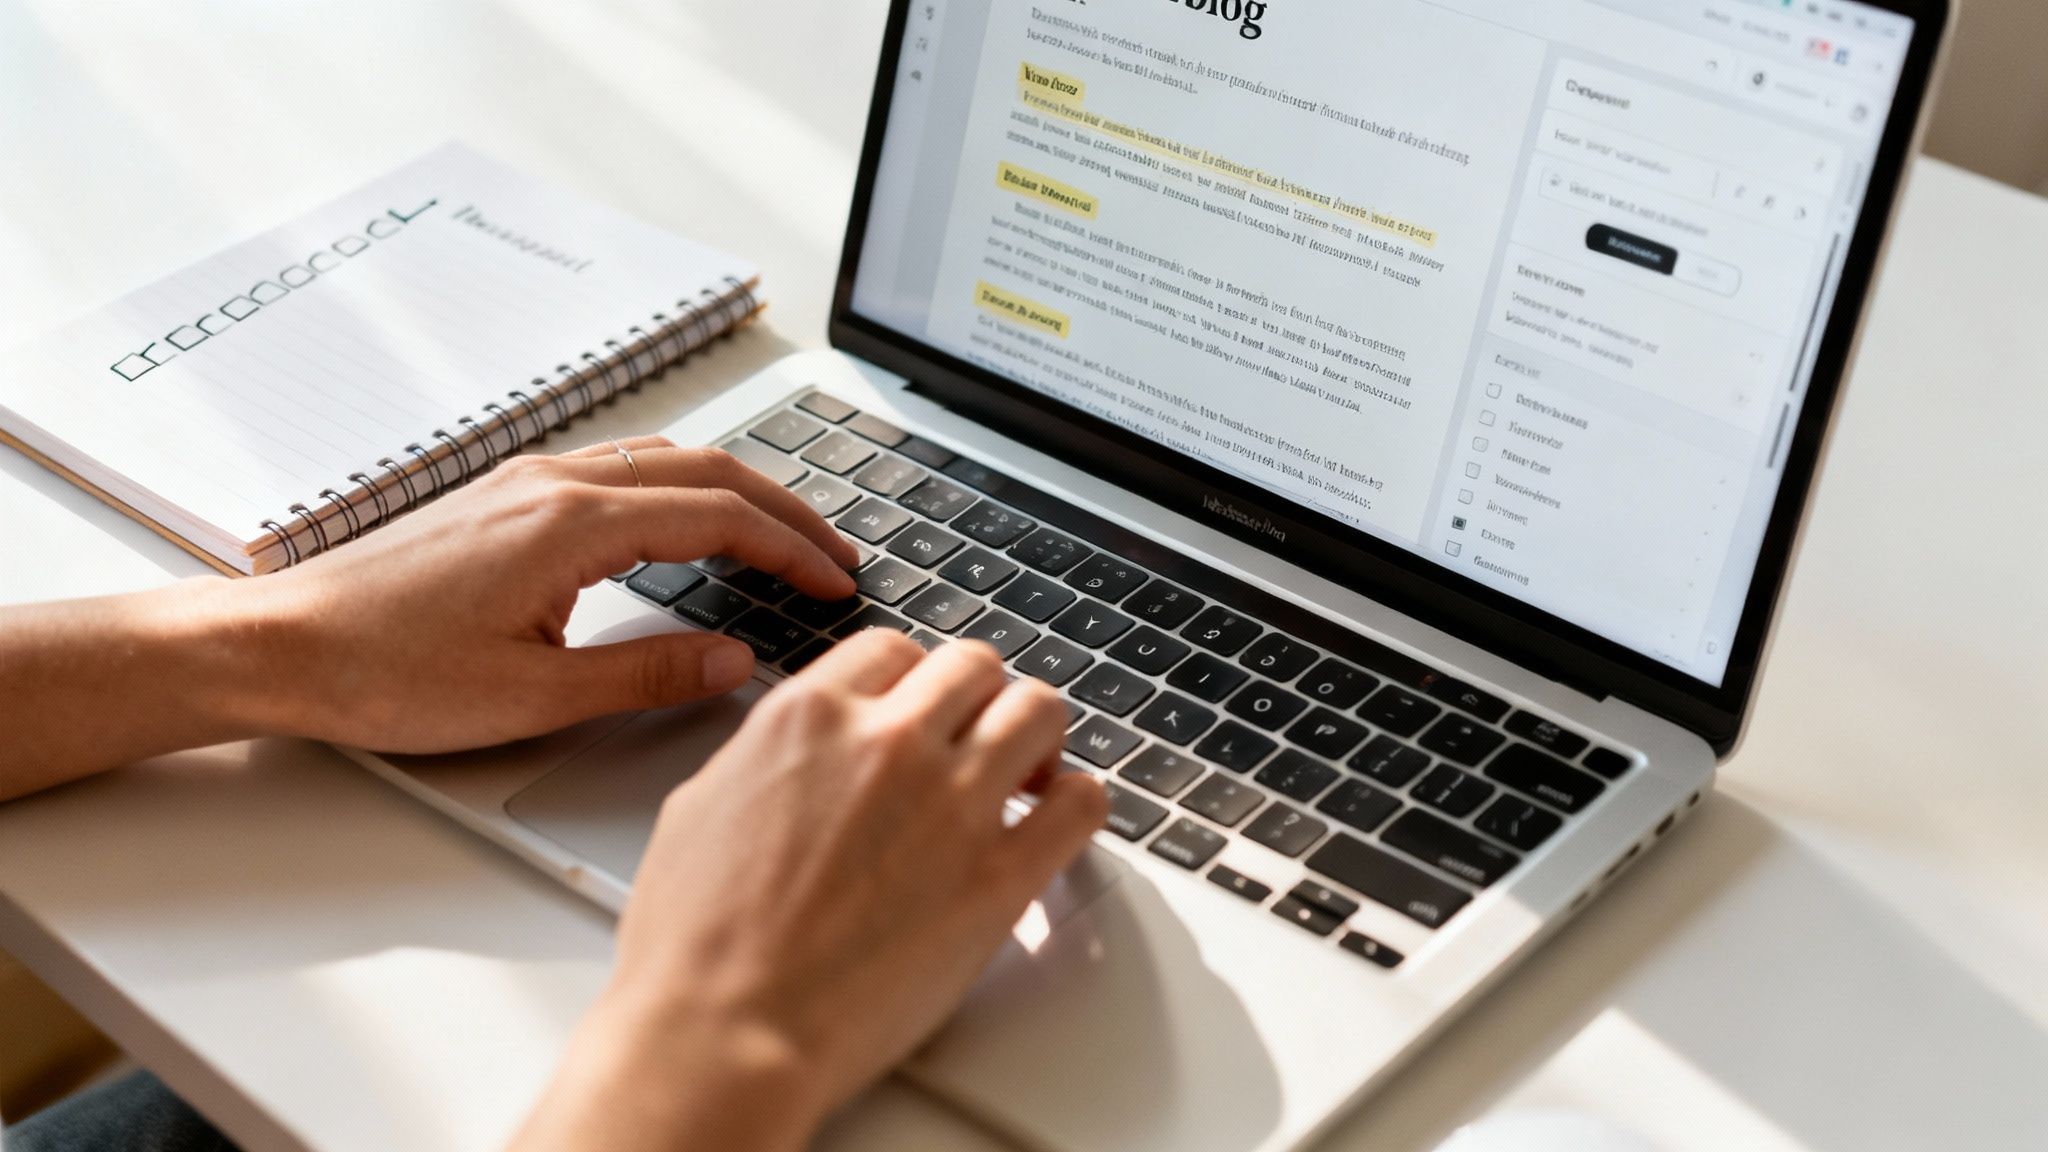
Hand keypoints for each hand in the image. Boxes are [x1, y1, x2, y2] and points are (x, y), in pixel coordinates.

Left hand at [0, 436, 864, 797]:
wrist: (280, 647)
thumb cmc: (385, 673)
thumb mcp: (534, 697)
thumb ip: (648, 674)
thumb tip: (733, 661)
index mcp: (571, 525)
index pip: (719, 518)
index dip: (791, 549)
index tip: (836, 582)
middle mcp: (553, 484)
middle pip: (705, 472)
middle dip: (783, 510)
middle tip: (835, 555)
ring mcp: (526, 482)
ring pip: (664, 461)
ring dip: (735, 493)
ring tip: (782, 537)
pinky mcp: (504, 496)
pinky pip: (621, 469)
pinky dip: (682, 490)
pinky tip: (689, 525)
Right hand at [513, 631, 1109, 1151]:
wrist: (726, 1031)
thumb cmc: (697, 945)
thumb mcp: (702, 805)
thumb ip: (768, 758)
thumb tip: (796, 756)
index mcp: (810, 718)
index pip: (892, 650)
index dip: (910, 681)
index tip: (917, 709)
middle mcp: (890, 743)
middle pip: (973, 666)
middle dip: (977, 698)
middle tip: (974, 737)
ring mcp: (952, 803)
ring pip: (1039, 711)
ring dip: (1035, 735)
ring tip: (1024, 773)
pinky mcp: (1000, 876)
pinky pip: (1082, 803)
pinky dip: (1077, 801)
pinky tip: (1055, 821)